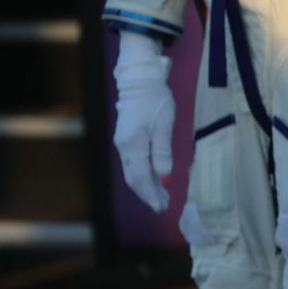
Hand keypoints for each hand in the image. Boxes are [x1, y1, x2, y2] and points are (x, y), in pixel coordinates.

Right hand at [112, 30, 175, 211]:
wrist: (139, 82)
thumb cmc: (155, 100)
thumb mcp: (164, 123)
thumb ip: (162, 149)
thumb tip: (163, 174)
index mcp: (133, 144)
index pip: (140, 177)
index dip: (150, 194)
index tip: (161, 206)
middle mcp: (124, 147)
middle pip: (134, 178)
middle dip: (148, 194)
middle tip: (163, 206)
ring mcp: (123, 144)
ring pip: (133, 172)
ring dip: (146, 186)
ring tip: (161, 197)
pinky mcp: (127, 140)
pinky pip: (134, 164)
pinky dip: (144, 175)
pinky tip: (155, 180)